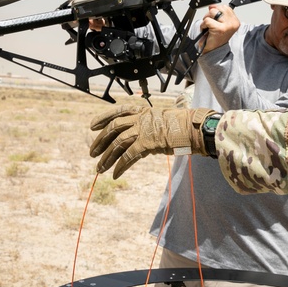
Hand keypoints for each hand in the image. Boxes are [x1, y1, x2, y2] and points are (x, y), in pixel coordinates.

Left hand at [89, 106, 217, 178]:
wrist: (195, 129)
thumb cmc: (183, 127)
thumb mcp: (162, 123)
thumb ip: (148, 129)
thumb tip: (138, 143)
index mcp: (143, 111)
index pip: (118, 112)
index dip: (103, 118)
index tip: (92, 126)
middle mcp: (141, 118)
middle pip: (113, 128)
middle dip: (101, 141)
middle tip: (92, 153)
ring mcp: (143, 130)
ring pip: (118, 143)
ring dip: (107, 157)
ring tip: (100, 168)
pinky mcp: (147, 143)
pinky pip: (129, 156)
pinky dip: (121, 166)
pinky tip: (116, 175)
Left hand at [199, 4, 238, 54]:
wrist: (213, 50)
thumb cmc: (216, 37)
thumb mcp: (220, 23)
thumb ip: (218, 13)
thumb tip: (212, 5)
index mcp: (235, 21)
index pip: (225, 7)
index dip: (217, 11)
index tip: (216, 19)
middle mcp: (233, 23)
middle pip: (218, 8)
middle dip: (211, 15)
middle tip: (211, 25)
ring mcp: (227, 26)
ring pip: (212, 12)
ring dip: (207, 20)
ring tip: (209, 28)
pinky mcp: (220, 29)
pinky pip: (207, 20)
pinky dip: (203, 25)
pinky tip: (207, 31)